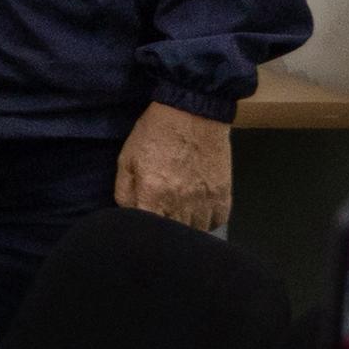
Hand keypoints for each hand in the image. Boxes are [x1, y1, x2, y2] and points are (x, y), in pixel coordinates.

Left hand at [115, 101, 232, 229]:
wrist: (193, 113)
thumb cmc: (155, 134)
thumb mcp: (126, 159)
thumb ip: (124, 192)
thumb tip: (127, 214)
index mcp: (153, 194)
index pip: (147, 232)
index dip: (143, 231)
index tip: (141, 225)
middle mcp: (181, 203)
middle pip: (172, 235)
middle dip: (163, 230)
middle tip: (159, 214)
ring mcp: (205, 201)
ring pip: (195, 232)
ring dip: (185, 226)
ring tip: (178, 211)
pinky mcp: (224, 195)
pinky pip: (216, 221)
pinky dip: (207, 220)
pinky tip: (196, 209)